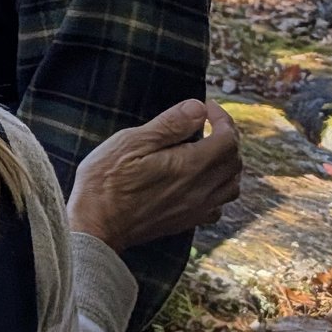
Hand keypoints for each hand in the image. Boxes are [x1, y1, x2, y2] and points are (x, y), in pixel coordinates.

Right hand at [68, 100, 242, 252]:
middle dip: (227, 137)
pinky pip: (219, 205)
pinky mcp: (188, 222)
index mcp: (190, 166)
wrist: (97, 223)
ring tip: (207, 149)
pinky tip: (199, 181)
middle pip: (234, 162)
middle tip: (207, 123)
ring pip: (232, 185)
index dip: (223, 119)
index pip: (228, 139)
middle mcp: (202, 190)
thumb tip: (197, 108)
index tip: (206, 107)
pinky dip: (218, 188)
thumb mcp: (131, 141)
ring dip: (227, 163)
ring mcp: (197, 209)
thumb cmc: (107, 180)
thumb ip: (169, 124)